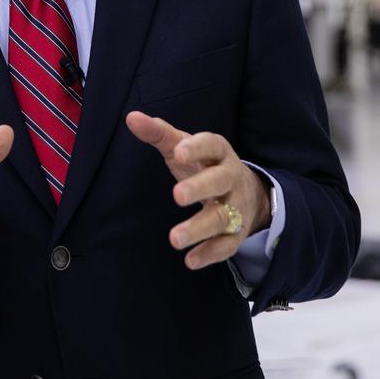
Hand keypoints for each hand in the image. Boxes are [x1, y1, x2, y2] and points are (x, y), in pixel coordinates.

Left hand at [126, 111, 270, 270]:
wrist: (248, 192)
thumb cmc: (204, 165)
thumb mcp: (184, 147)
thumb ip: (158, 133)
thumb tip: (131, 118)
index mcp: (219, 152)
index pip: (212, 145)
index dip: (196, 147)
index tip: (178, 151)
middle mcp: (230, 178)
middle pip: (220, 181)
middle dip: (200, 187)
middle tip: (177, 195)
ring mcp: (236, 207)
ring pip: (222, 217)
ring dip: (199, 228)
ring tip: (174, 238)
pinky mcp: (236, 233)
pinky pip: (226, 245)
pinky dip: (210, 253)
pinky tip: (190, 260)